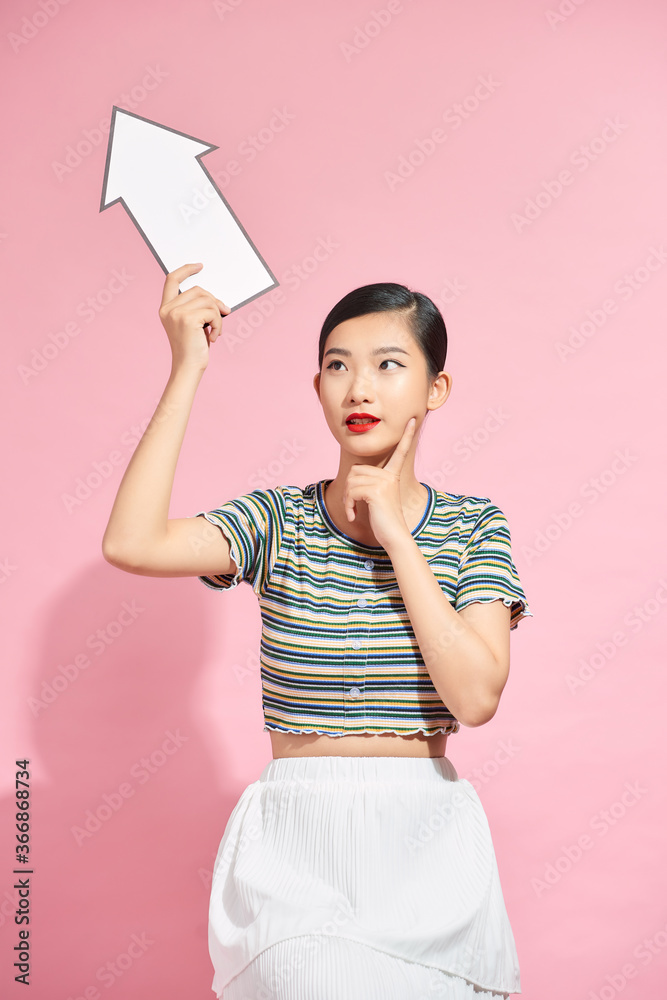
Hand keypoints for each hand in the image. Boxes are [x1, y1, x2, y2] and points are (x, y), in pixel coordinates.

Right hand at [158, 263, 230, 372]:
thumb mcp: (194, 324)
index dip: (185, 270)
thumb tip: (216, 298)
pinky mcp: (188, 319)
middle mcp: (168, 309)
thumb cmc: (193, 348)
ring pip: (207, 300)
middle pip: (198, 290)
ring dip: (218, 315)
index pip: (172, 280)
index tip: (199, 266)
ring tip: (215, 330)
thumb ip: (198, 307)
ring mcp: (176, 313)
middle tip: (224, 313)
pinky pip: (212, 312)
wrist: (188, 368)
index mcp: (166, 308)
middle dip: (214, 301)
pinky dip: (219, 324)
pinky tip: (214, 337)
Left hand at [342, 416, 417, 549]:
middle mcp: (390, 476)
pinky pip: (351, 491)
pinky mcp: (376, 491)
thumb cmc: (384, 521)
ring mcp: (384, 482)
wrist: (394, 537)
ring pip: (351, 481)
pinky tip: (353, 515)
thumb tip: (354, 472)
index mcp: (392, 475)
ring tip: (353, 511)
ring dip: (346, 499)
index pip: (400, 452)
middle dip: (348, 489)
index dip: (406, 436)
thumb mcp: (376, 498)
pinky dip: (347, 505)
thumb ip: (369, 483)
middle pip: (355, 470)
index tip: (411, 420)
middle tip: (352, 505)